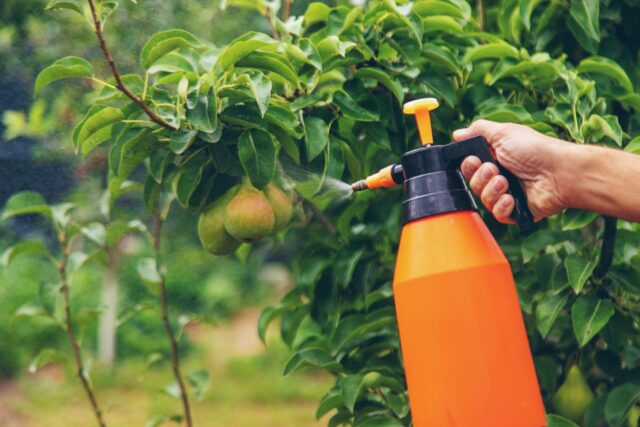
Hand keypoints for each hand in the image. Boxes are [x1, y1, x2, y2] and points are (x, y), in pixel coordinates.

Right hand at [453, 120, 570, 222]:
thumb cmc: (535, 150)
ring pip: (483, 200)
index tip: (475, 160)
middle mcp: (501, 176)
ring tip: (507, 183)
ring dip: (492, 191)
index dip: (468, 166)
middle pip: (473, 184)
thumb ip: (478, 131)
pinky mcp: (517, 211)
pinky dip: (502, 207)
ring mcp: (508, 194)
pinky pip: (498, 215)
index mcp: (496, 158)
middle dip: (481, 178)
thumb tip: (458, 134)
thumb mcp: (504, 132)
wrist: (560, 172)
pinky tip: (511, 198)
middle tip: (495, 170)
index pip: (470, 167)